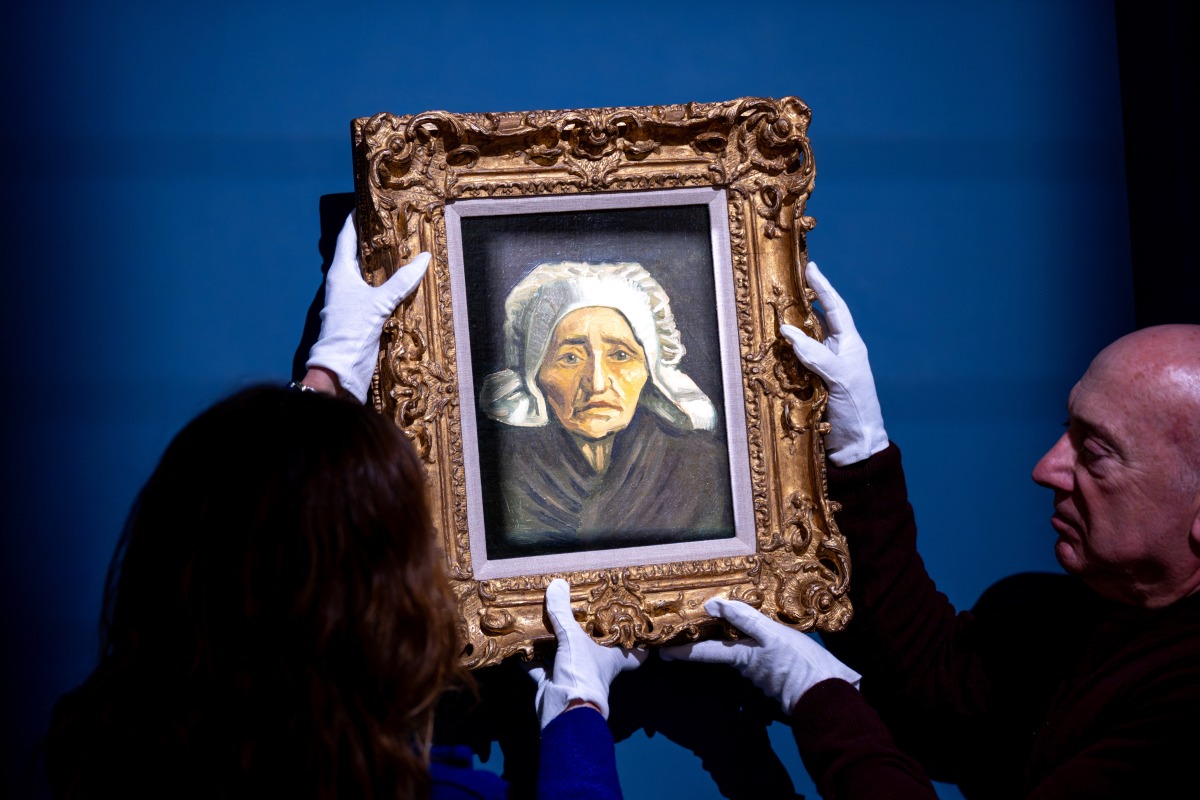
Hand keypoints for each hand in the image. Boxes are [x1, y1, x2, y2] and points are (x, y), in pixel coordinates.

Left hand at [304, 213, 430, 402]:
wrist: (341, 367)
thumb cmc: (352, 330)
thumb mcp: (379, 302)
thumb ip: (401, 281)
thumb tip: (424, 258)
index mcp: (340, 273)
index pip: (346, 238)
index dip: (354, 221)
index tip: (365, 206)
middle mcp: (342, 284)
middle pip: (356, 256)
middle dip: (371, 242)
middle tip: (391, 227)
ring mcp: (349, 301)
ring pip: (365, 276)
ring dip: (380, 266)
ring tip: (400, 252)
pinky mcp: (359, 317)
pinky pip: (373, 294)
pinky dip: (385, 286)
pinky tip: (400, 286)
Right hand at [526, 579, 645, 727]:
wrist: (563, 708)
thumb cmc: (582, 669)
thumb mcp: (573, 637)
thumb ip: (563, 612)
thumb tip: (558, 584)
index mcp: (613, 657)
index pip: (636, 653)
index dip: (639, 642)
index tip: (636, 625)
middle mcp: (596, 667)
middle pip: (596, 650)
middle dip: (587, 636)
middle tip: (581, 613)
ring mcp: (575, 676)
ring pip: (567, 657)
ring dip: (556, 644)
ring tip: (546, 621)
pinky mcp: (553, 684)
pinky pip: (540, 667)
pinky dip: (530, 658)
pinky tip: (520, 643)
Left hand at [660, 597, 859, 715]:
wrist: (827, 695)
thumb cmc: (798, 663)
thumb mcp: (772, 635)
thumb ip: (744, 619)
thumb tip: (711, 606)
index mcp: (740, 657)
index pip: (703, 652)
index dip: (682, 651)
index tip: (661, 652)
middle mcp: (746, 669)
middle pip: (722, 653)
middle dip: (709, 644)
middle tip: (696, 631)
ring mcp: (762, 676)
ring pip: (743, 656)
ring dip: (737, 644)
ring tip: (735, 626)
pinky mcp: (778, 679)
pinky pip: (761, 660)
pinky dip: (758, 648)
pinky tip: (767, 640)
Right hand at [780, 261, 887, 465]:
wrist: (856, 446)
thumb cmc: (856, 410)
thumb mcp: (840, 378)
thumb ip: (815, 354)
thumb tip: (788, 331)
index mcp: (850, 345)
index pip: (835, 309)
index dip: (823, 288)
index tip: (811, 268)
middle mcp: (836, 352)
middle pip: (818, 321)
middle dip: (803, 303)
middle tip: (786, 286)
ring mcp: (823, 368)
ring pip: (804, 341)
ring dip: (790, 328)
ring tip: (774, 312)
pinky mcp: (811, 384)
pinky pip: (794, 362)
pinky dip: (783, 353)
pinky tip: (772, 347)